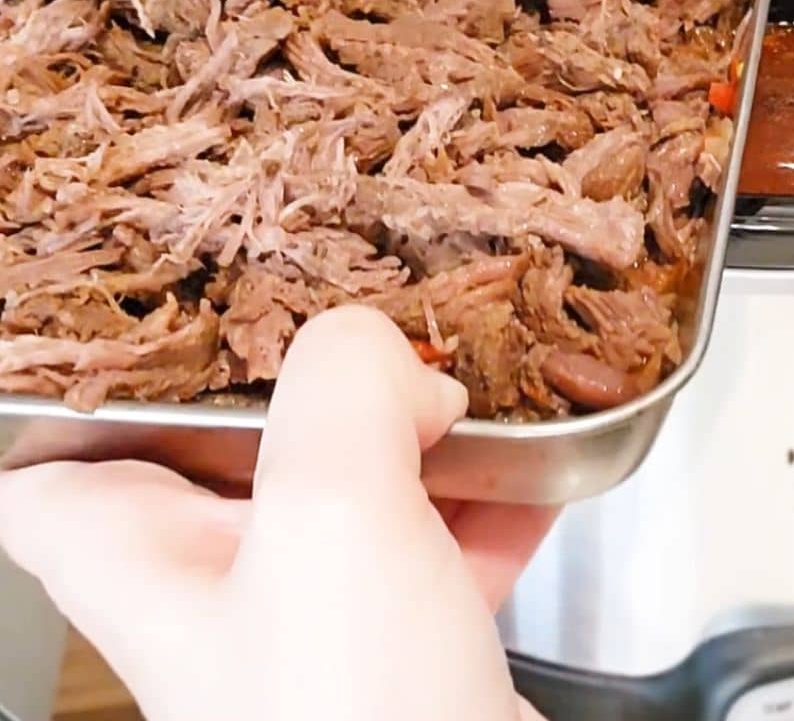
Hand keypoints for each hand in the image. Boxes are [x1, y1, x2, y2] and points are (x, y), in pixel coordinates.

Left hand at [0, 306, 553, 720]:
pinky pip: (445, 539)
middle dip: (306, 378)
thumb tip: (389, 360)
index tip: (176, 312)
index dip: (94, 390)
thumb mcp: (327, 518)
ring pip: (350, 486)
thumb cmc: (355, 718)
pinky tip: (542, 463)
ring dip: (414, 429)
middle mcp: (224, 589)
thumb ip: (340, 390)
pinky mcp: (411, 645)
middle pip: (232, 449)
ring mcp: (320, 620)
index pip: (52, 471)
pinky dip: (490, 496)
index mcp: (153, 562)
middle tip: (367, 320)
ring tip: (467, 376)